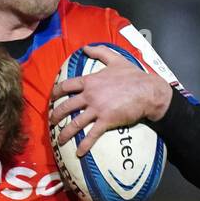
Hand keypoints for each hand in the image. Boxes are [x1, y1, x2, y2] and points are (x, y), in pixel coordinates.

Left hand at [50, 45, 171, 157]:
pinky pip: (92, 135)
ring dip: (65, 133)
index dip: (57, 92)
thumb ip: (100, 52)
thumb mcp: (116, 59)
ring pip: (76, 123)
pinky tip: (79, 153)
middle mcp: (90, 95)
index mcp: (90, 81)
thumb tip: (86, 48)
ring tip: (59, 140)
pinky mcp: (106, 120)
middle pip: (67, 106)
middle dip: (56, 115)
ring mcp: (97, 109)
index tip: (51, 98)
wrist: (148, 91)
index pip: (67, 86)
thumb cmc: (133, 75)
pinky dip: (84, 145)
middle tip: (51, 121)